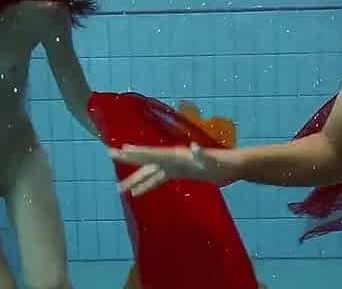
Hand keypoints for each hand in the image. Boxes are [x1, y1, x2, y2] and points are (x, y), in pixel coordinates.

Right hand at [109, 143, 241, 195]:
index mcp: (176, 156)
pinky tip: (138, 193)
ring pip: (149, 172)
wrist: (232, 166)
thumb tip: (193, 148)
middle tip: (109, 154)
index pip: (152, 153)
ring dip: (135, 179)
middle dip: (128, 159)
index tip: (120, 150)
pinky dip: (147, 185)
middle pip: (146, 160)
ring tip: (119, 189)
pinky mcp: (179, 173)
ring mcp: (175, 166)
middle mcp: (172, 159)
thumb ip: (201, 154)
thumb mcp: (212, 160)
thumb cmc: (222, 164)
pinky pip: (158, 180)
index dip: (136, 153)